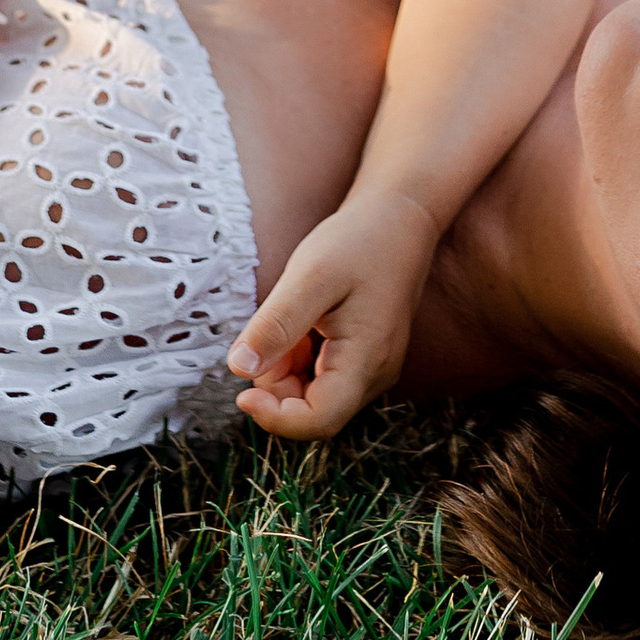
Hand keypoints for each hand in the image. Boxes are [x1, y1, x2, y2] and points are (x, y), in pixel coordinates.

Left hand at [227, 189, 441, 442]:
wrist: (399, 219)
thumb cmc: (359, 242)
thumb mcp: (310, 277)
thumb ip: (276, 326)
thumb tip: (239, 369)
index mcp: (367, 360)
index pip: (318, 421)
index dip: (275, 417)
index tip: (242, 391)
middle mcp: (375, 374)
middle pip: (313, 410)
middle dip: (277, 383)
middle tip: (269, 331)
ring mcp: (373, 368)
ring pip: (314, 394)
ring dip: (286, 368)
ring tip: (293, 317)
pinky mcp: (365, 358)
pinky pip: (322, 376)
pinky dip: (299, 358)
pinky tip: (304, 322)